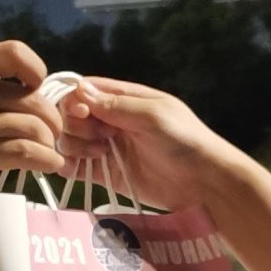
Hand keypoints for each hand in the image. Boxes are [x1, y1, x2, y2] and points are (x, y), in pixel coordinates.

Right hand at [0, 41, 63, 197]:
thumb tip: (34, 97)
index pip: (15, 52)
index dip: (36, 71)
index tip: (34, 91)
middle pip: (33, 100)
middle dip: (51, 120)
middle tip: (50, 135)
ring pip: (32, 126)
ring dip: (49, 143)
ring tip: (48, 152)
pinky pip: (22, 152)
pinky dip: (44, 159)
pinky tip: (47, 164)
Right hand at [56, 77, 248, 213]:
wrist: (203, 182)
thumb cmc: (184, 140)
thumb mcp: (153, 115)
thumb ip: (116, 104)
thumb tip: (80, 89)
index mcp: (124, 99)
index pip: (85, 91)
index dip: (75, 100)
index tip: (83, 114)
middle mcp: (111, 120)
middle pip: (72, 115)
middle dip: (75, 125)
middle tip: (98, 138)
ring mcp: (106, 147)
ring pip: (70, 139)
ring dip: (74, 145)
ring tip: (99, 155)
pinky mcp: (106, 174)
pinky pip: (75, 167)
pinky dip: (68, 166)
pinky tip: (75, 169)